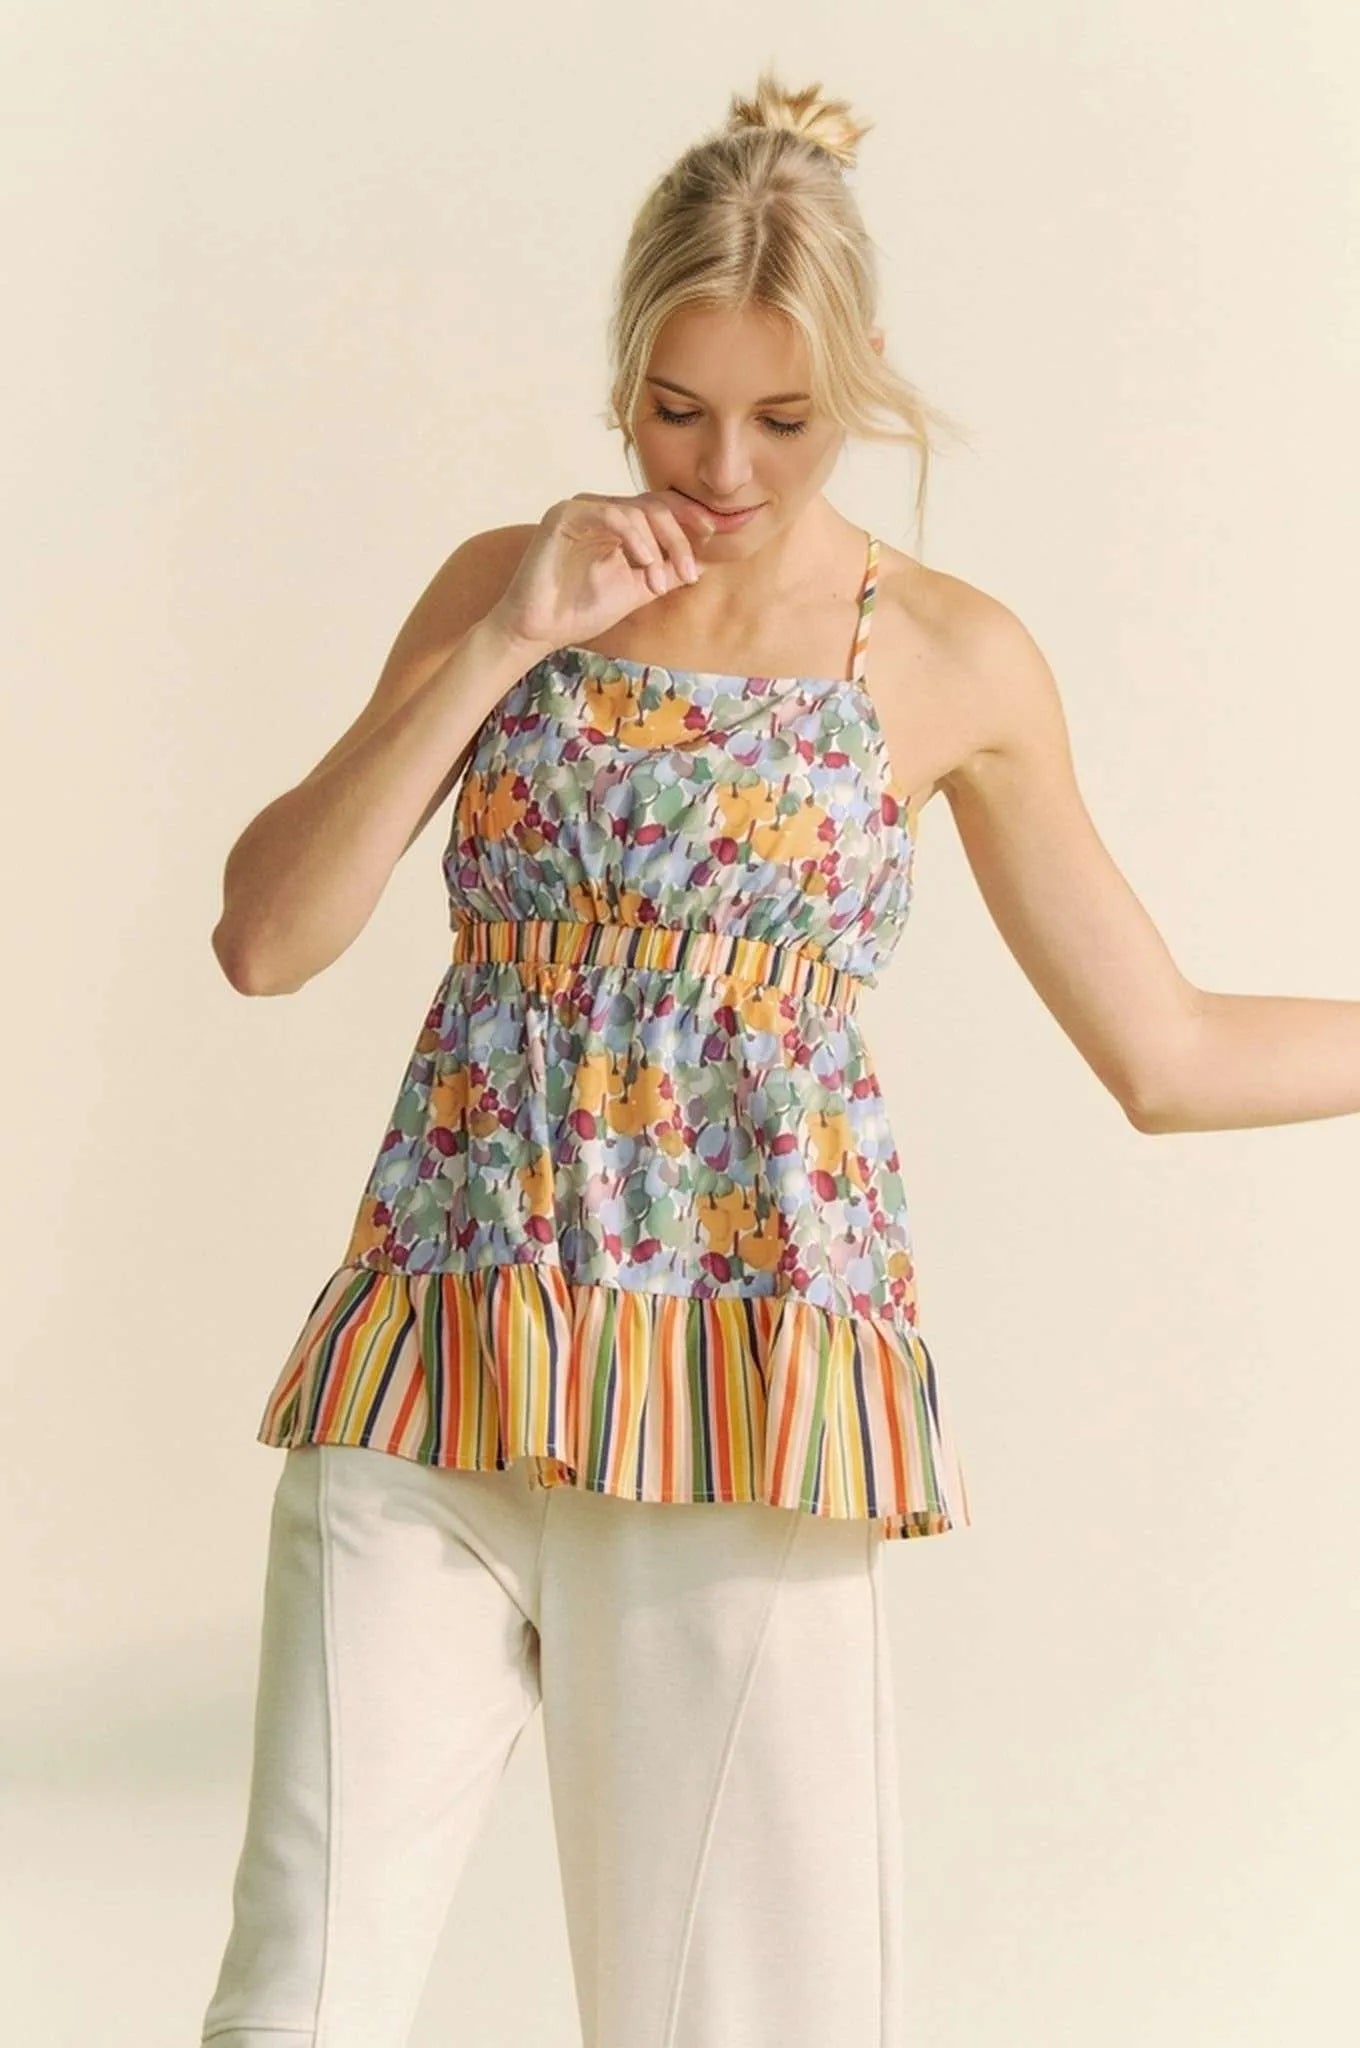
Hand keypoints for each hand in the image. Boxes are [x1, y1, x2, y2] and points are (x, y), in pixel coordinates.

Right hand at [485, 489, 717, 656]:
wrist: (540, 630)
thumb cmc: (581, 611)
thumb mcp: (636, 591)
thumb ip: (665, 572)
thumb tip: (701, 561)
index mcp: (617, 523)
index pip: (660, 508)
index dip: (690, 517)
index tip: (716, 535)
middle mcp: (600, 509)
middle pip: (654, 507)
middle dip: (679, 540)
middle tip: (688, 574)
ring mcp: (581, 508)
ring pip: (636, 510)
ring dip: (658, 546)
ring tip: (659, 583)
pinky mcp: (564, 514)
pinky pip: (610, 513)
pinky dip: (633, 536)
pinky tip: (645, 562)